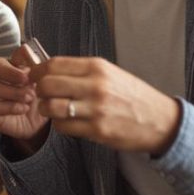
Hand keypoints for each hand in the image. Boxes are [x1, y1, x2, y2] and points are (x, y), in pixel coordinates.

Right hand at [0, 57, 47, 142]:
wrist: (38, 118)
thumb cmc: (33, 94)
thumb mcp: (36, 77)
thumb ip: (30, 62)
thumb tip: (25, 48)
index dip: (8, 70)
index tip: (27, 77)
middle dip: (8, 81)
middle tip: (29, 90)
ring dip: (9, 93)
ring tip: (28, 99)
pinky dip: (7, 108)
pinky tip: (22, 109)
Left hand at [30, 57, 180, 154]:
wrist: (160, 120)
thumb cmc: (131, 95)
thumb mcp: (110, 73)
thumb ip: (81, 71)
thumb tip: (49, 69)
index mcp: (97, 67)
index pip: (54, 64)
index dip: (37, 71)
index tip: (33, 76)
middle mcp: (95, 85)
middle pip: (47, 84)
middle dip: (39, 90)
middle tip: (42, 95)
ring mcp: (96, 109)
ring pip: (51, 107)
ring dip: (46, 109)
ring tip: (52, 109)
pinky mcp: (97, 130)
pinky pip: (63, 126)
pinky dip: (59, 125)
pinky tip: (67, 122)